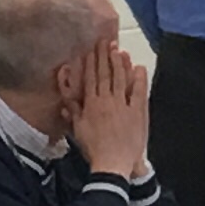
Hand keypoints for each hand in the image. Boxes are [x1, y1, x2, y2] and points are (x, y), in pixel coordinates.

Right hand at [66, 40, 151, 178]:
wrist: (112, 163)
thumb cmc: (94, 149)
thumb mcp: (79, 131)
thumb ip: (74, 114)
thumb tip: (65, 102)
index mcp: (92, 104)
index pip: (91, 79)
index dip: (91, 63)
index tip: (90, 50)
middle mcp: (107, 100)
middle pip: (105, 74)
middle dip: (104, 56)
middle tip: (104, 41)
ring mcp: (123, 105)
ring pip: (121, 79)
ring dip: (119, 62)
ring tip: (117, 48)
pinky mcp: (137, 112)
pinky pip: (139, 91)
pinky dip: (139, 78)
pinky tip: (139, 67)